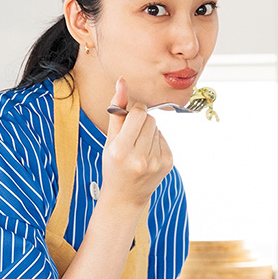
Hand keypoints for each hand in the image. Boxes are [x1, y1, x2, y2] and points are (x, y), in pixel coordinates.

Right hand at [101, 77, 172, 208]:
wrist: (125, 197)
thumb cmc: (113, 166)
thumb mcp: (109, 139)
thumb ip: (116, 109)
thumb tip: (122, 81)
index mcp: (120, 151)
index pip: (137, 113)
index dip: (134, 111)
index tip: (128, 119)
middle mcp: (139, 158)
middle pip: (149, 118)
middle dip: (141, 122)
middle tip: (132, 137)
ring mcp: (156, 163)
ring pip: (157, 128)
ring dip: (148, 132)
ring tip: (138, 148)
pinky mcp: (167, 163)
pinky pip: (164, 138)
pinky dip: (155, 142)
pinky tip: (147, 155)